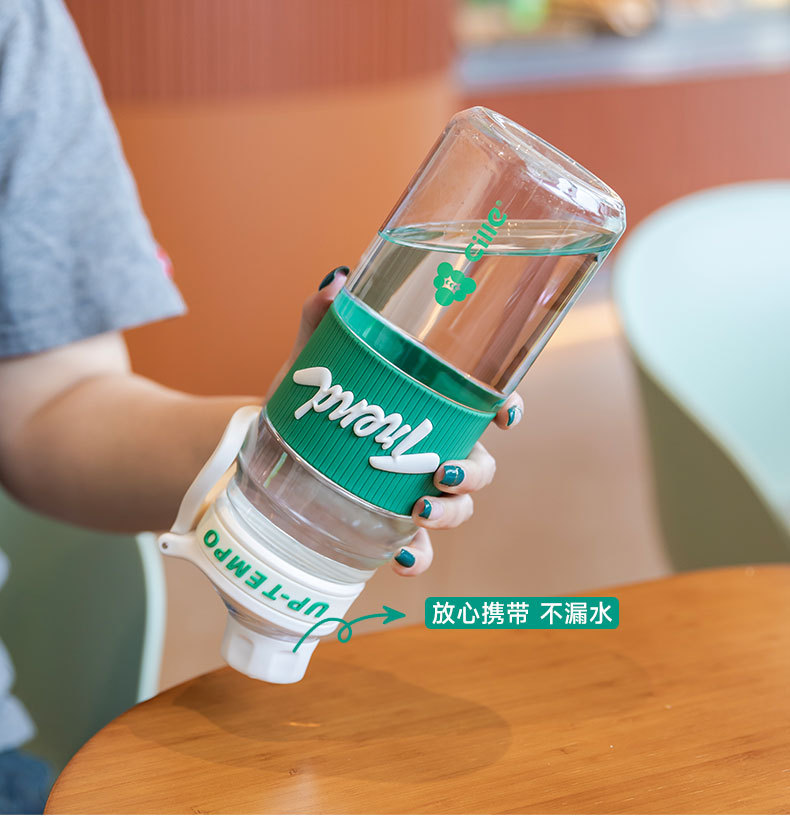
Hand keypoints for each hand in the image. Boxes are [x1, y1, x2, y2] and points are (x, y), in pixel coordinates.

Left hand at [275, 266, 522, 577]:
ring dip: (451, 513)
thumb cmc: (307, 405)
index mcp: (426, 410)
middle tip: (445, 470)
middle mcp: (431, 452)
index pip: (481, 407)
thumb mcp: (311, 363)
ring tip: (419, 511)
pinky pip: (420, 550)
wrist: (266, 455)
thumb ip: (323, 322)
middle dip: (474, 471)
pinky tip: (402, 560)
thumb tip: (336, 282)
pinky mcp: (390, 530)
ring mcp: (414, 494)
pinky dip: (420, 559)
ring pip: (458, 508)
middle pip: (480, 465)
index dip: (506, 408)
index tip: (505, 414)